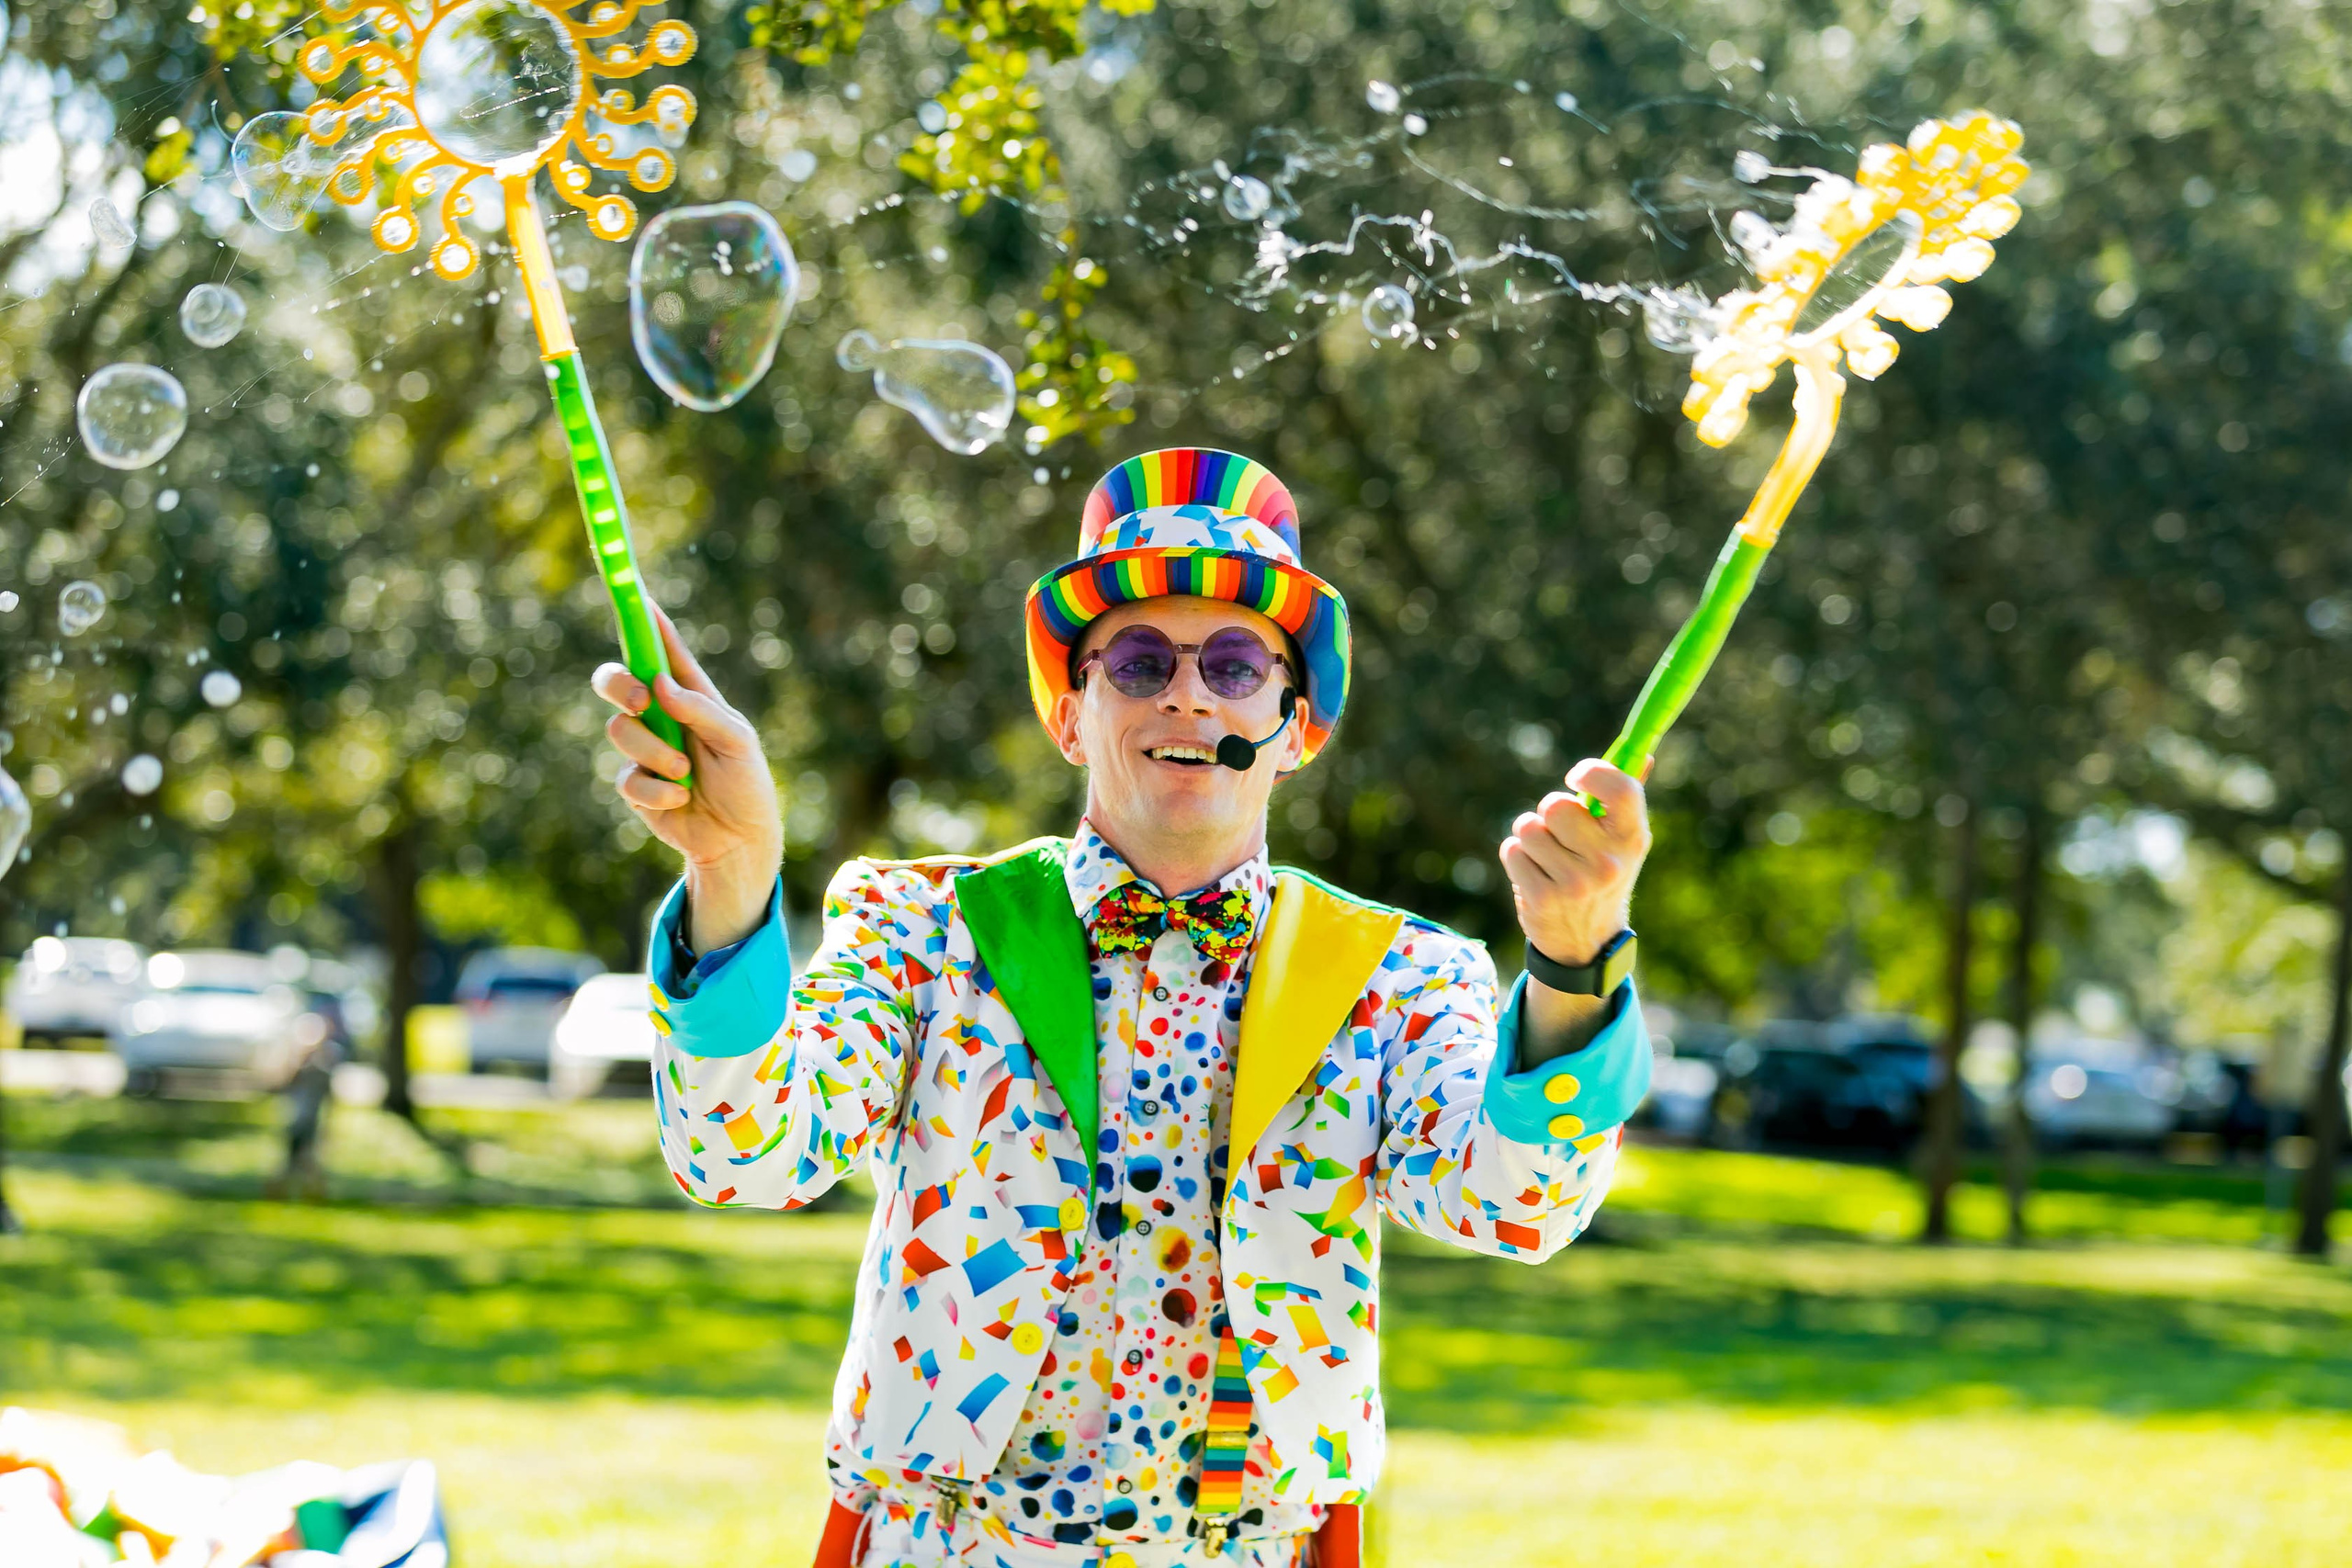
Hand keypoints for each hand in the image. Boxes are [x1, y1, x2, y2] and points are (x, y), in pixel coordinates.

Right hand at [591, 601, 781, 951]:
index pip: (660, 648)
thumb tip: (660, 683)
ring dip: (655, 752)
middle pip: (616, 680)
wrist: (739, 840)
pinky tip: (680, 800)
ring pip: (619, 730)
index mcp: (690, 694)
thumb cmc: (747, 784)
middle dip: (619, 685)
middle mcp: (661, 715)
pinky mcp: (635, 786)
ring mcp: (644, 749)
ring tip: (686, 774)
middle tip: (643, 702)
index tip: (631, 591)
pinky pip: (628, 777)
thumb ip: (701, 711)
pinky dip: (656, 790)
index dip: (642, 619)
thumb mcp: (738, 742)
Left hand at [1499, 759, 1650, 969]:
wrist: (1587, 942)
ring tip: (1548, 858)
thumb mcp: (1623, 842)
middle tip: (1560, 833)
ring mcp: (1575, 882)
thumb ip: (1625, 799)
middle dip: (1549, 813)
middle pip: (1556, 805)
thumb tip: (1645, 755)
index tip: (1576, 779)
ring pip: (1528, 827)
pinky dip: (1517, 858)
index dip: (1592, 772)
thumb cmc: (1602, 875)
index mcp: (1633, 838)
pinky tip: (1535, 876)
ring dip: (1530, 837)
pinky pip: (1512, 850)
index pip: (1620, 787)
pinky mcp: (1542, 898)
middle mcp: (1608, 860)